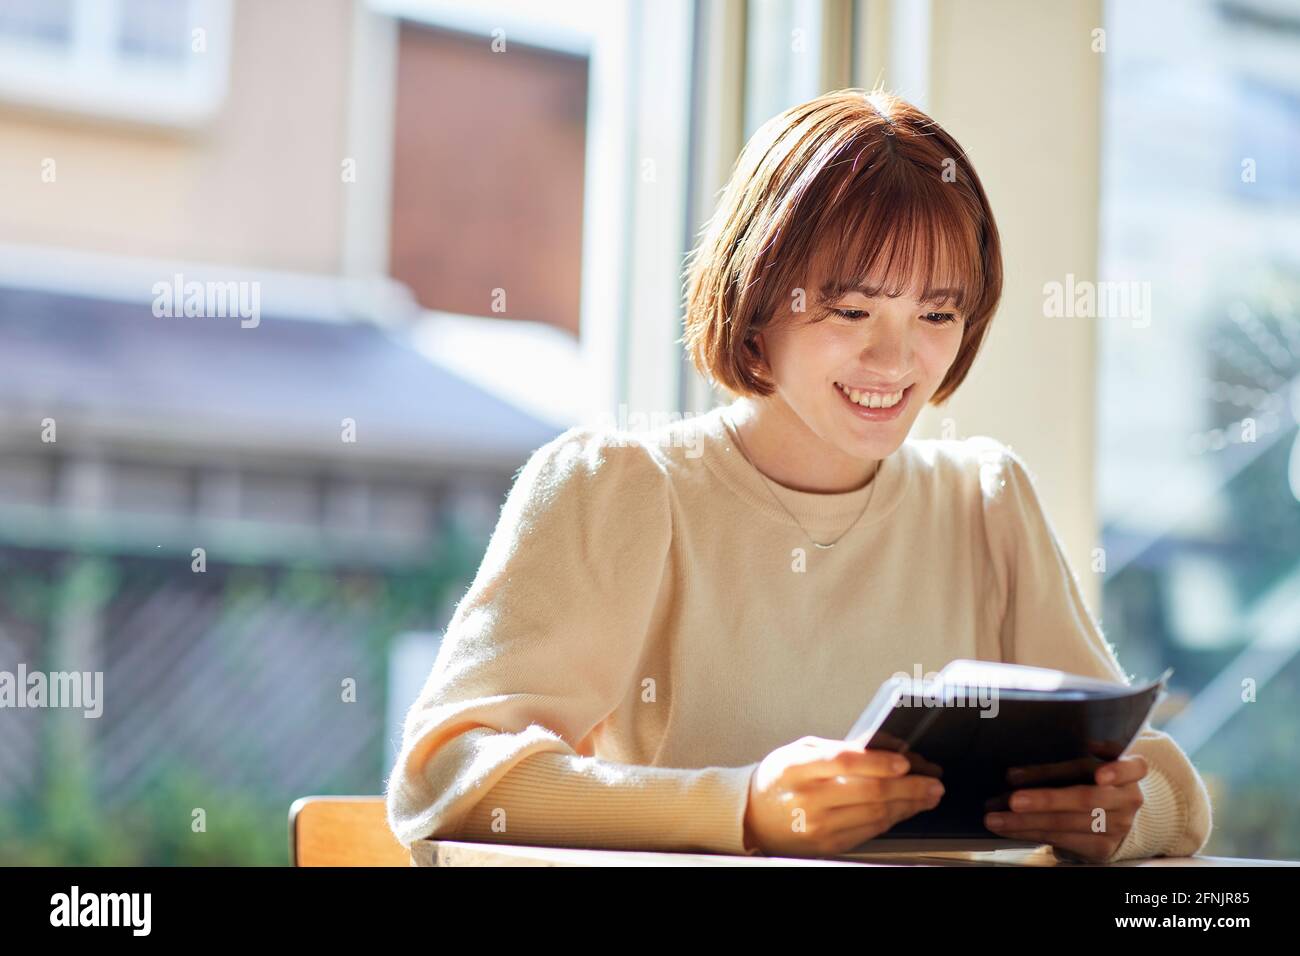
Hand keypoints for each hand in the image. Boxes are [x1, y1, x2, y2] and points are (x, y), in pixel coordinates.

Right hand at [742, 735, 943, 856]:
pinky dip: (893, 819)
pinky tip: (906, 809)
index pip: (844, 762)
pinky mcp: (828, 845)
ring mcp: (818, 826)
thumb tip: (883, 748)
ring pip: (874, 814)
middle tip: (933, 781)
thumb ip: (837, 748)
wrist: (753, 816)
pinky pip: (869, 831)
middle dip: (908, 786)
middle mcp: (807, 798)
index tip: (905, 761)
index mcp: (797, 767)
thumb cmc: (780, 777)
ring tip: (929, 795)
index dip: (878, 761)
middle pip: (868, 792)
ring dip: (908, 805)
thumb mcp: (800, 751)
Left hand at [983, 754, 1147, 861]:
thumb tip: (1013, 776)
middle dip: (1046, 800)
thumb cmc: (1094, 780)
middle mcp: (1128, 800)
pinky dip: (1031, 833)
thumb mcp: (1084, 765)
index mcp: (1131, 771)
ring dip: (1026, 822)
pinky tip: (1010, 828)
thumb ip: (1056, 768)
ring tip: (996, 818)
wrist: (1118, 814)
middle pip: (1086, 799)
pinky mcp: (1102, 847)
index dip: (1117, 770)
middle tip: (1013, 800)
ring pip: (1067, 824)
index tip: (1100, 775)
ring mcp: (1118, 826)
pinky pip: (1062, 840)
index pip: (1134, 768)